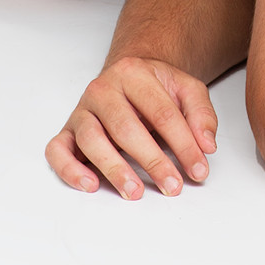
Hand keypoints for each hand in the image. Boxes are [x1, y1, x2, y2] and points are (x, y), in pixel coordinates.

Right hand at [46, 56, 216, 199]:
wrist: (127, 76)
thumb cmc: (155, 88)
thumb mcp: (186, 88)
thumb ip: (201, 114)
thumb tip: (207, 146)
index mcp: (134, 72)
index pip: (162, 112)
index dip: (183, 144)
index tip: (198, 169)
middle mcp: (103, 88)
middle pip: (126, 128)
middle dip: (152, 161)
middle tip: (172, 186)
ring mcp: (81, 110)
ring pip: (92, 140)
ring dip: (114, 169)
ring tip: (135, 191)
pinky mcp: (66, 130)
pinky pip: (57, 150)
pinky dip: (69, 169)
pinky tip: (91, 184)